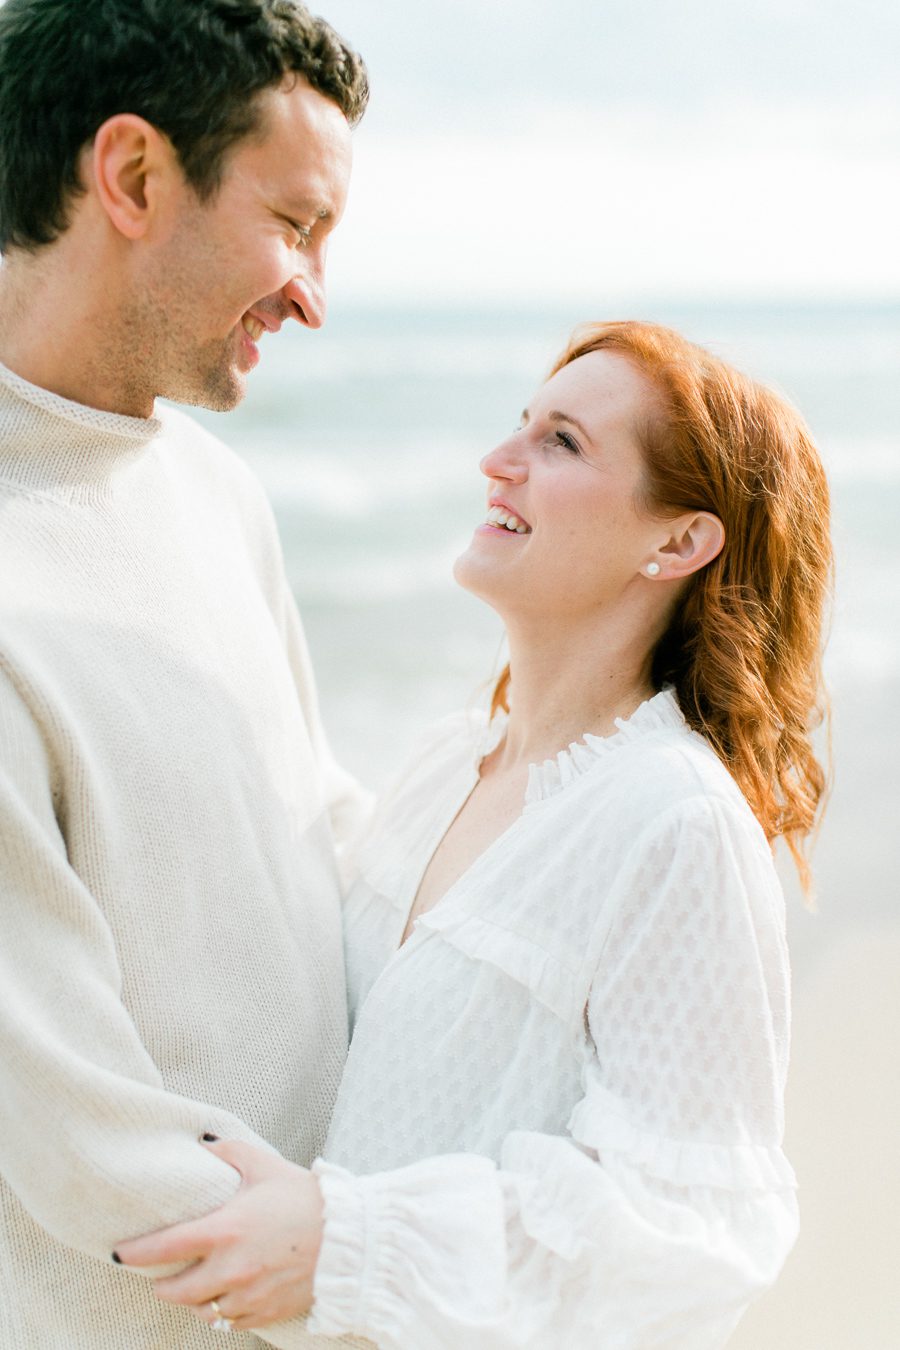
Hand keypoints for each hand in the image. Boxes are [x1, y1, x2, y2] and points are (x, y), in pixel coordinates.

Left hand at [114, 1138, 323, 1332]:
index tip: (118, 1253)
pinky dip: (223, 1312)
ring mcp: (249, 1295)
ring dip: (193, 1300)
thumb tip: (201, 1142)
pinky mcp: (266, 1312)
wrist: (350, 1237)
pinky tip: (227, 1296)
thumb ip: (228, 1152)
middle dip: (163, 1285)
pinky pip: (231, 1323)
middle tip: (160, 1275)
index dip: (135, 1253)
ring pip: (203, 1311)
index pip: (166, 1248)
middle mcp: (232, 1269)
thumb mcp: (265, 1165)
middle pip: (176, 1291)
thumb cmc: (306, 1198)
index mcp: (226, 1230)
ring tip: (195, 1285)